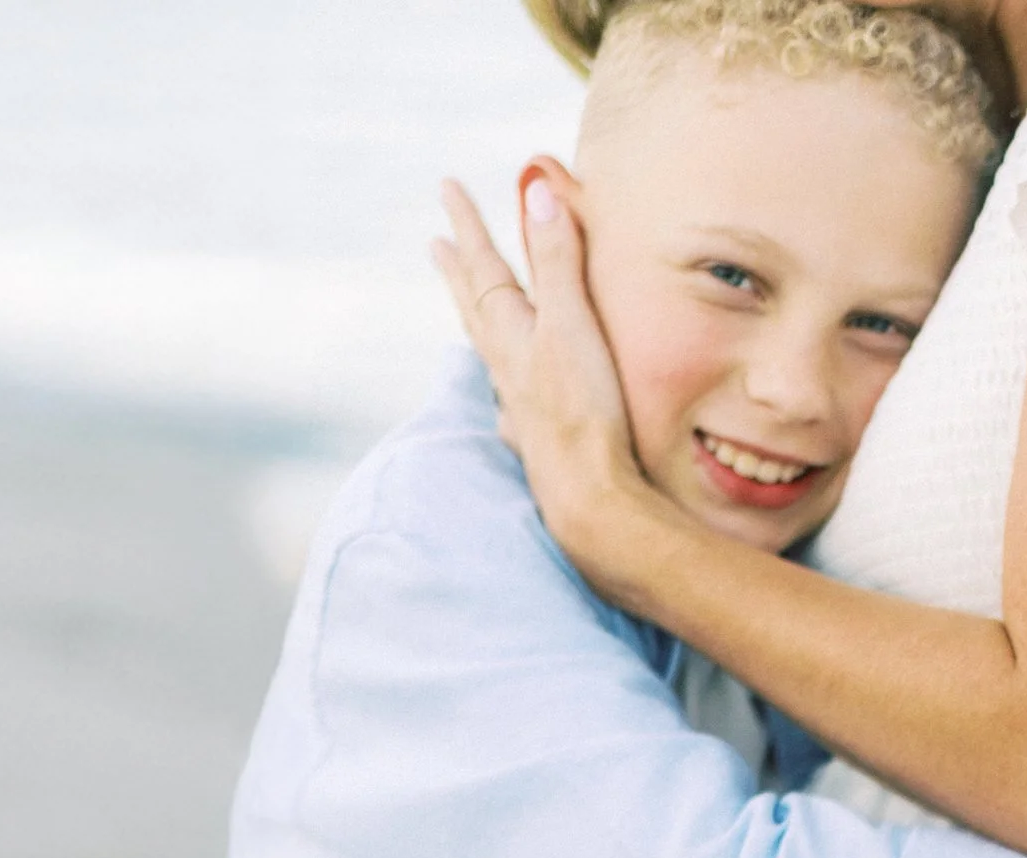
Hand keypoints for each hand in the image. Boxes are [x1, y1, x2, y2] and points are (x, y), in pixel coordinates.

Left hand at [431, 175, 680, 609]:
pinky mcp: (538, 445)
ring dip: (477, 330)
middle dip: (460, 273)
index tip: (447, 188)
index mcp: (513, 336)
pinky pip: (513, 409)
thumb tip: (538, 193)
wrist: (591, 500)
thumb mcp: (573, 323)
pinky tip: (503, 408)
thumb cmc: (584, 413)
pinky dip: (505, 397)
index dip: (468, 227)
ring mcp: (521, 409)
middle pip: (476, 310)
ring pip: (490, 357)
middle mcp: (509, 370)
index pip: (484, 268)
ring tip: (466, 315)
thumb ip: (558, 260)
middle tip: (435, 246)